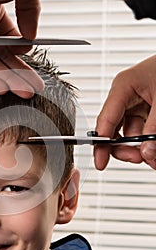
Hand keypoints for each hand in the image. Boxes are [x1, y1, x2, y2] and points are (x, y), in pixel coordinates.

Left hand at [0, 0, 42, 97]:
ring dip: (6, 80)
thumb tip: (31, 37)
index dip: (19, 51)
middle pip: (0, 56)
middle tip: (32, 85)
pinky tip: (2, 88)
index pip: (7, 39)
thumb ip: (30, 12)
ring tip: (23, 90)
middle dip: (18, 72)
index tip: (30, 56)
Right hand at [94, 55, 155, 169]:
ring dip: (139, 148)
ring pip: (129, 134)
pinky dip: (147, 141)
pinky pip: (141, 130)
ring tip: (152, 156)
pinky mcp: (146, 109)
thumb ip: (154, 128)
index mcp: (123, 86)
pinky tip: (153, 148)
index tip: (100, 162)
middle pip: (115, 130)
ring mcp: (136, 103)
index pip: (106, 119)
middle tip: (139, 158)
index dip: (101, 144)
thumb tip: (147, 152)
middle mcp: (125, 96)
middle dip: (125, 148)